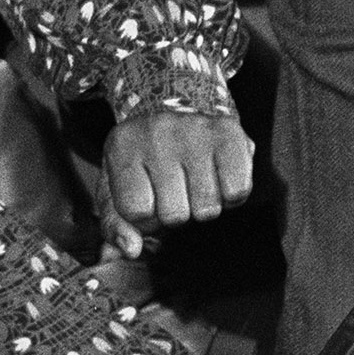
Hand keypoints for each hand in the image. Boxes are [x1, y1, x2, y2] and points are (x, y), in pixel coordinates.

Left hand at [99, 105, 256, 259]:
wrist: (176, 103)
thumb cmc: (144, 155)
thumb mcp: (117, 184)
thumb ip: (115, 224)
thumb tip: (130, 251)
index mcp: (122, 146)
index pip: (136, 212)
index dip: (144, 217)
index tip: (148, 198)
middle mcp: (157, 133)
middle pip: (175, 215)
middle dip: (176, 212)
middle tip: (174, 188)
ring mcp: (194, 131)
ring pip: (208, 209)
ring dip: (203, 205)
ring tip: (193, 180)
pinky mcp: (229, 133)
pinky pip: (237, 192)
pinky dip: (230, 195)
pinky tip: (216, 175)